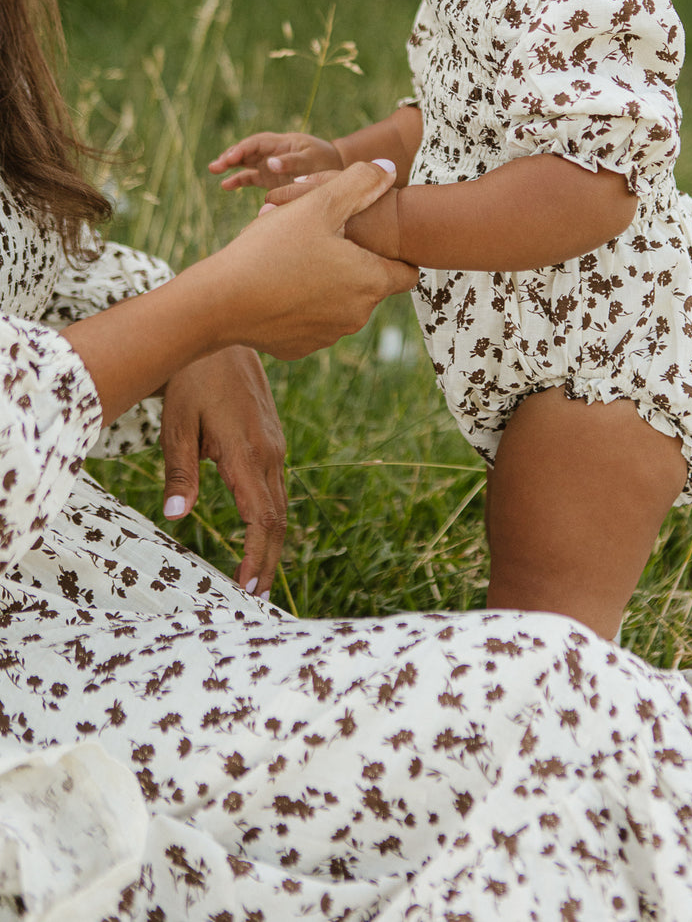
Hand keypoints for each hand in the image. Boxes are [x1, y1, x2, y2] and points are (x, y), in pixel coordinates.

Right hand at [65, 162, 417, 427]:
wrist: (218, 303)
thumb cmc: (270, 249)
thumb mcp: (317, 204)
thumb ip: (359, 183)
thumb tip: (389, 170)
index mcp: (370, 282)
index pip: (407, 272)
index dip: (394, 251)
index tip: (371, 237)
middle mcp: (356, 316)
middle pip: (369, 284)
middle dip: (351, 261)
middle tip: (318, 237)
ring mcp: (328, 336)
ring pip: (339, 302)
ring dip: (326, 281)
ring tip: (292, 256)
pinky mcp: (299, 347)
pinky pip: (311, 319)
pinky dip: (301, 303)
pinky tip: (276, 283)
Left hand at [159, 347, 286, 598]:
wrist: (221, 334)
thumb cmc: (193, 379)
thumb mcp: (177, 425)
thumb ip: (179, 473)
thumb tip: (175, 517)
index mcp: (247, 454)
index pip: (260, 519)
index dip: (255, 557)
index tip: (246, 587)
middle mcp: (270, 453)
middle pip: (277, 519)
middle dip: (267, 559)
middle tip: (255, 594)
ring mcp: (274, 444)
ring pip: (279, 502)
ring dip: (270, 540)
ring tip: (256, 572)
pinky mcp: (271, 437)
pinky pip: (275, 484)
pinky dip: (269, 514)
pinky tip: (256, 528)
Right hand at [209, 131, 343, 190]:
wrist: (334, 168)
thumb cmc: (324, 160)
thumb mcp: (311, 159)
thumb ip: (291, 162)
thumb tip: (270, 164)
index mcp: (280, 142)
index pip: (256, 143)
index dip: (242, 149)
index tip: (231, 158)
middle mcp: (271, 151)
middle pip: (246, 151)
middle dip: (230, 156)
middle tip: (215, 166)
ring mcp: (269, 164)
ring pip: (244, 162)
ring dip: (229, 165)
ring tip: (213, 170)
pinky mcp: (269, 177)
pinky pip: (250, 177)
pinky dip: (238, 180)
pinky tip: (225, 186)